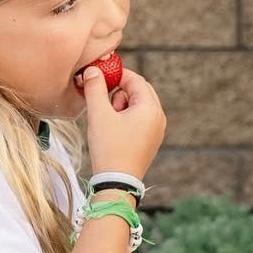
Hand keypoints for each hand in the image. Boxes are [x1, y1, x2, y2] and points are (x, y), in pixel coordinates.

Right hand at [81, 65, 164, 180]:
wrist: (118, 182)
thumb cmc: (110, 148)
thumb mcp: (99, 114)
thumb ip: (95, 88)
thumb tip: (93, 70)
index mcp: (151, 108)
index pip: (135, 79)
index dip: (116, 75)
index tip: (99, 76)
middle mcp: (159, 117)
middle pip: (138, 91)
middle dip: (118, 92)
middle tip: (103, 102)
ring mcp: (157, 130)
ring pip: (138, 105)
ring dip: (120, 106)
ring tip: (108, 121)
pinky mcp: (151, 140)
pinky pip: (139, 119)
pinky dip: (125, 118)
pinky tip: (113, 130)